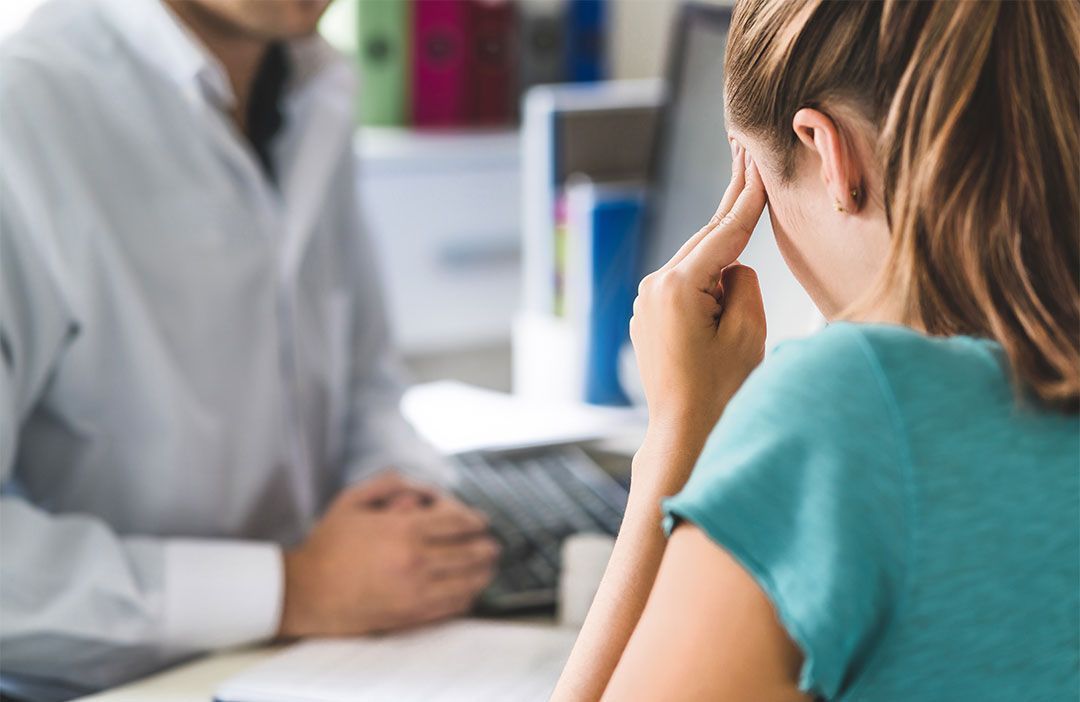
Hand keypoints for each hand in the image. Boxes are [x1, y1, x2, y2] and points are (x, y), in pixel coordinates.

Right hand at [277, 473, 499, 637]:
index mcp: (404, 530)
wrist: (305, 592)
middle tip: (492, 546)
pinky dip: (466, 597)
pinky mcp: (411, 615)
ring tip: (488, 568)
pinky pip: (452, 607)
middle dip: (486, 547)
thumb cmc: (328, 545)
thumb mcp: (352, 500)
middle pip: (470, 552)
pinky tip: (468, 591)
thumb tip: (423, 487)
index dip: (475, 521)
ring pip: (467, 581)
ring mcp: (415, 591)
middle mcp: (415, 560)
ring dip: (483, 573)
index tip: (482, 522)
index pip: (457, 523)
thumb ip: (390, 484)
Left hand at [630, 143, 766, 455]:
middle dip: (732, 202)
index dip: (748, 199)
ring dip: (722, 241)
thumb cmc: (720, 392)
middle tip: (746, 156)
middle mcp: (656, 287)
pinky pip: (685, 282)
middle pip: (705, 239)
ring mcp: (648, 302)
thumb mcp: (747, 333)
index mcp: (679, 287)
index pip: (725, 233)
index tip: (759, 164)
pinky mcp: (650, 316)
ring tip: (743, 191)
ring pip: (695, 260)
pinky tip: (725, 254)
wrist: (683, 433)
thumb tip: (731, 268)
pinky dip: (707, 269)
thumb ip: (742, 284)